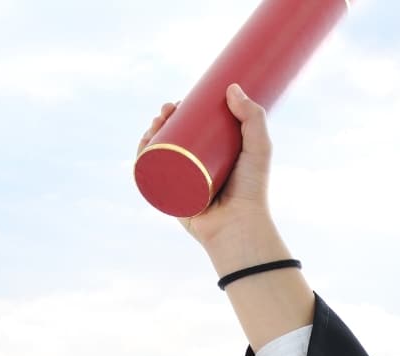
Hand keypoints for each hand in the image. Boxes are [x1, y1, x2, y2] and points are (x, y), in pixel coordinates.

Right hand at [136, 84, 274, 248]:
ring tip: (155, 124)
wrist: (239, 224)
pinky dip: (141, 162)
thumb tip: (232, 87)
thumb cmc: (253, 188)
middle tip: (166, 110)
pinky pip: (150, 179)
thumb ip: (253, 117)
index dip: (183, 114)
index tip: (181, 100)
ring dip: (150, 135)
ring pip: (159, 155)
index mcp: (215, 157)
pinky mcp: (170, 197)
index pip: (194, 131)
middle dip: (163, 121)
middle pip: (174, 139)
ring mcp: (182, 183)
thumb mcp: (258, 148)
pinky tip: (141, 146)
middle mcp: (196, 168)